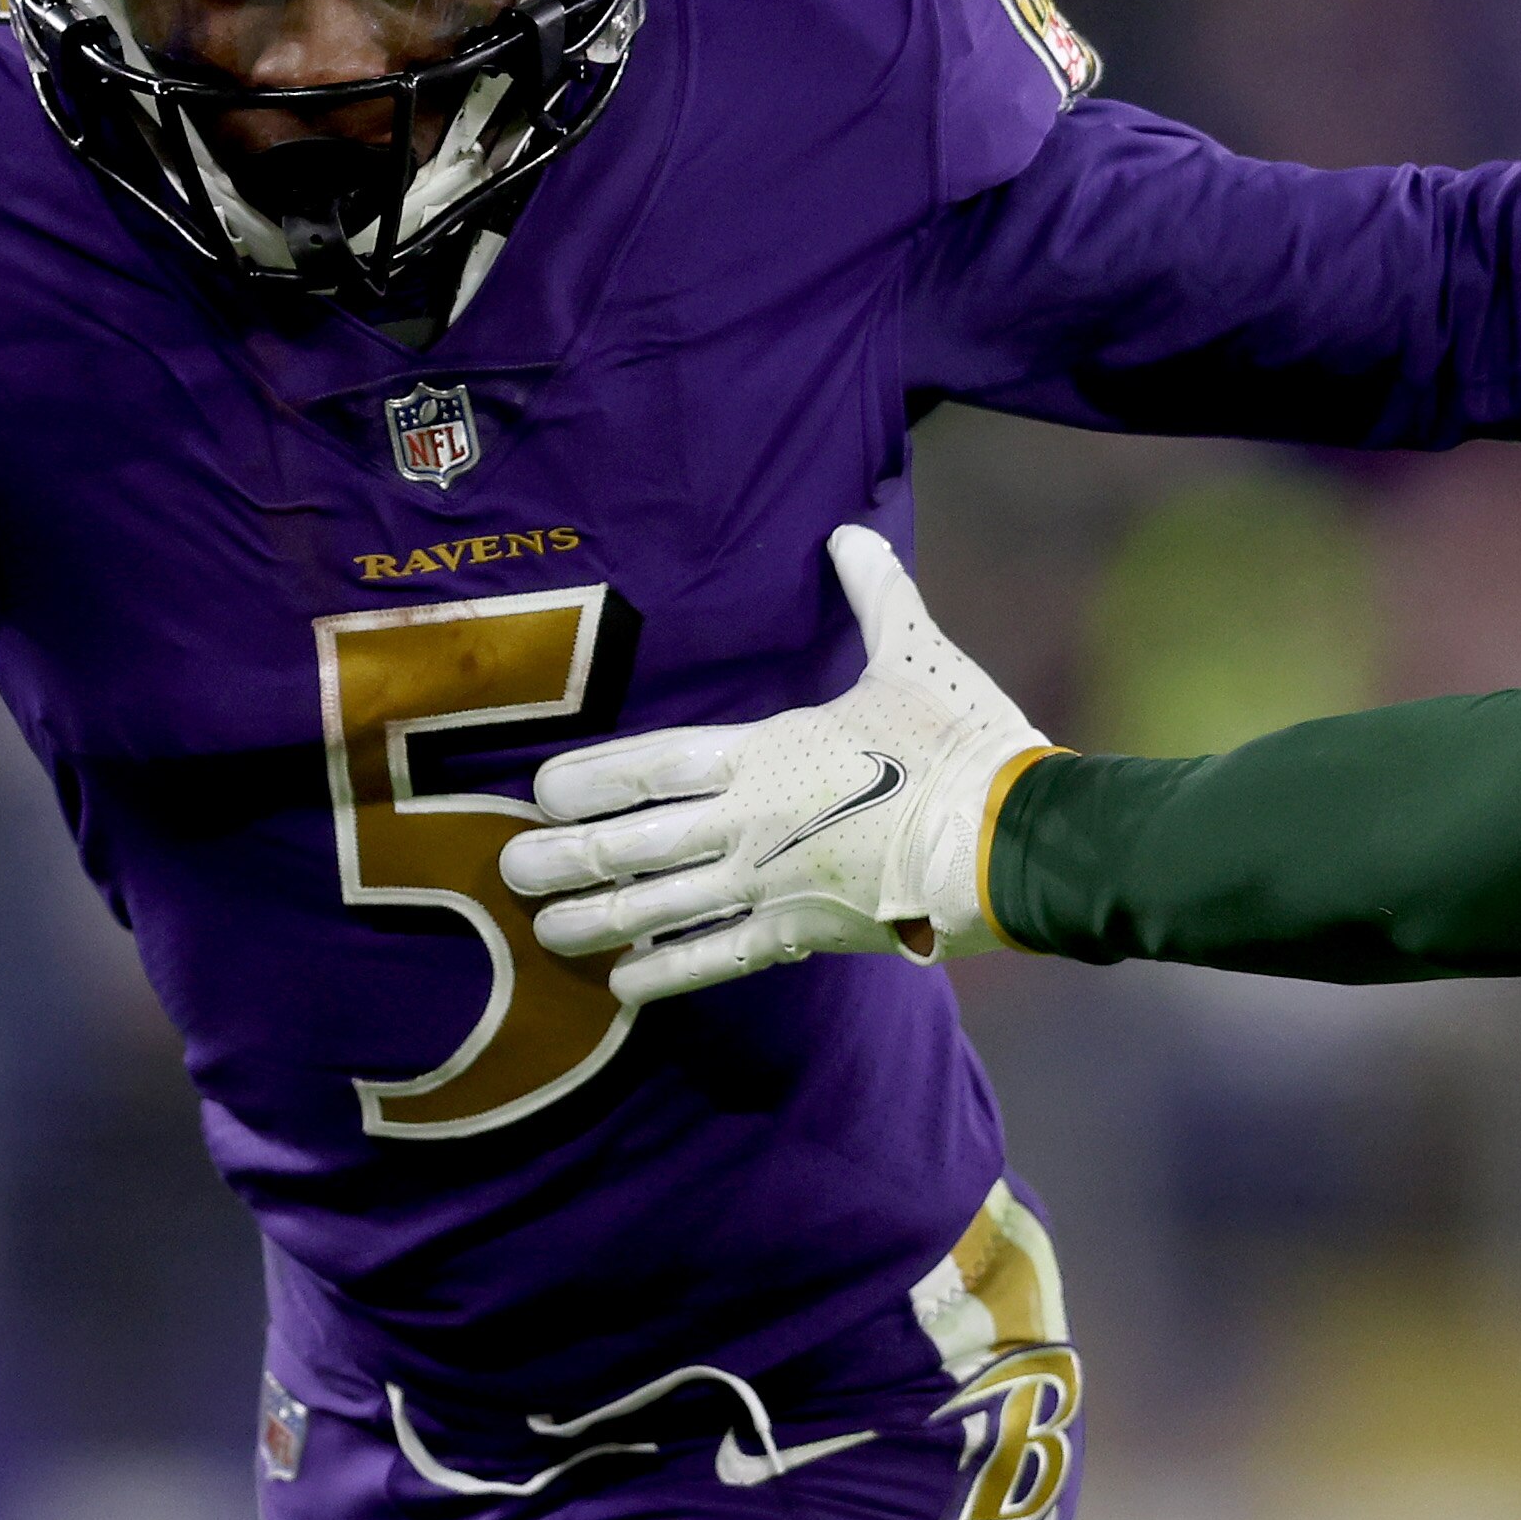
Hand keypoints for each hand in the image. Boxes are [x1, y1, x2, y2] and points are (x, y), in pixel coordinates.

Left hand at [502, 527, 1050, 1004]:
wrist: (1010, 837)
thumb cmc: (960, 742)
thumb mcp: (916, 653)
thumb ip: (873, 594)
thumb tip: (849, 532)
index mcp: (764, 752)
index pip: (648, 766)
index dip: (587, 781)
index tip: (538, 793)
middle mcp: (747, 822)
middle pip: (630, 845)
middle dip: (563, 858)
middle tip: (510, 869)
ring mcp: (769, 884)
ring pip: (657, 908)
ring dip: (594, 921)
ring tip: (545, 931)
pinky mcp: (802, 935)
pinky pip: (716, 959)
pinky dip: (666, 974)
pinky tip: (625, 988)